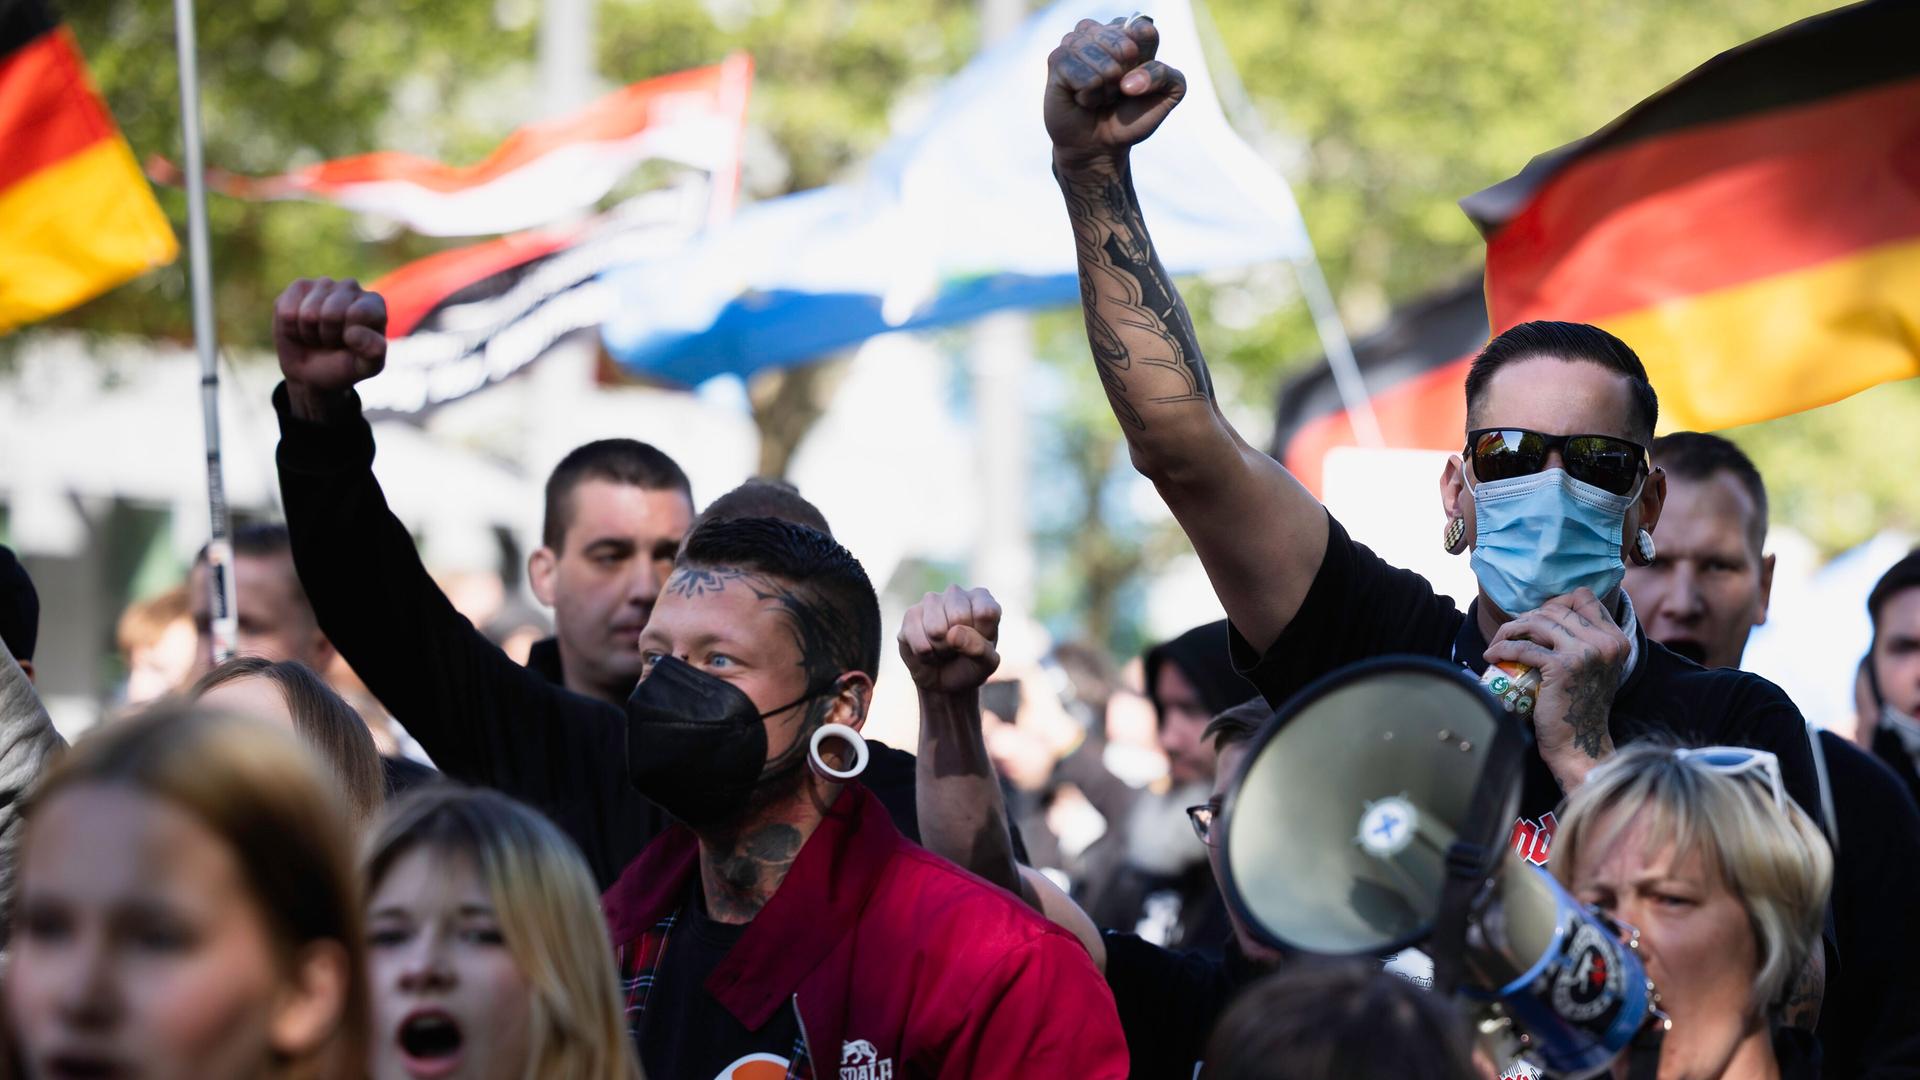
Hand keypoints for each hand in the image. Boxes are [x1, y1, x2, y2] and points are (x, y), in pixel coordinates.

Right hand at [273, 277, 387, 418]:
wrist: (312, 371)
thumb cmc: (344, 366)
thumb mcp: (366, 366)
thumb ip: (372, 352)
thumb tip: (354, 333)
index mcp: (374, 304)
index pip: (358, 314)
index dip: (349, 337)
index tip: (351, 344)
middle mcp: (351, 287)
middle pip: (331, 314)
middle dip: (328, 336)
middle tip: (332, 342)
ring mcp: (323, 284)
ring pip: (308, 314)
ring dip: (310, 334)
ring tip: (318, 336)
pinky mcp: (298, 287)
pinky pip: (287, 312)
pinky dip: (291, 329)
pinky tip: (301, 327)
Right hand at [899, 586, 1002, 695]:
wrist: (944, 681)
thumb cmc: (971, 665)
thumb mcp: (987, 662)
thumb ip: (979, 648)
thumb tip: (953, 633)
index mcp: (981, 598)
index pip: (985, 612)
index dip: (982, 636)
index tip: (979, 643)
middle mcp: (955, 593)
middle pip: (959, 617)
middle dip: (958, 643)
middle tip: (958, 648)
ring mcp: (931, 601)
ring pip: (936, 630)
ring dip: (941, 650)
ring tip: (944, 649)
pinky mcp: (910, 615)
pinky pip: (920, 643)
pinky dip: (926, 657)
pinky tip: (929, 651)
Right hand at [1045, 15, 1185, 170]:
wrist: (1101, 146)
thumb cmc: (1132, 116)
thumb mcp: (1166, 96)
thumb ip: (1167, 75)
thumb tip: (1129, 81)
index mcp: (1130, 34)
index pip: (1145, 31)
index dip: (1144, 61)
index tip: (1138, 81)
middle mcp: (1101, 33)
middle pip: (1124, 44)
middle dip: (1124, 77)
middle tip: (1116, 91)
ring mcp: (1076, 43)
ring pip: (1100, 58)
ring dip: (1105, 88)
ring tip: (1099, 95)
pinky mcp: (1057, 60)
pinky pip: (1081, 74)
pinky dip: (1088, 94)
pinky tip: (1083, 98)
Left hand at [1484, 588, 1629, 789]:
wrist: (1579, 744)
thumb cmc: (1579, 707)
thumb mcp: (1593, 667)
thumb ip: (1583, 640)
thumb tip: (1547, 615)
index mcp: (1616, 638)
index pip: (1584, 596)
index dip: (1556, 601)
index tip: (1537, 617)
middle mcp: (1605, 642)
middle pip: (1555, 607)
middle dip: (1527, 616)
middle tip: (1511, 633)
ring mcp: (1585, 652)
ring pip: (1537, 621)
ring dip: (1510, 628)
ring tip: (1498, 642)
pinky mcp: (1562, 666)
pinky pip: (1523, 647)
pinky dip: (1502, 648)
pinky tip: (1492, 655)